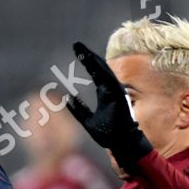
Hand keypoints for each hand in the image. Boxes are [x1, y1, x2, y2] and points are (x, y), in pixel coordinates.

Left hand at [64, 42, 152, 168]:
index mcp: (104, 93)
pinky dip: (101, 72)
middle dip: (88, 55)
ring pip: (104, 71)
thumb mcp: (87, 121)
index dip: (86, 61)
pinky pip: (109, 81)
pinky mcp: (119, 96)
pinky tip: (92, 62)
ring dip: (93, 60)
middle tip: (76, 44)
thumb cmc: (108, 134)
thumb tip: (68, 100)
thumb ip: (79, 110)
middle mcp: (111, 89)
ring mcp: (116, 91)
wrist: (120, 144)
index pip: (94, 72)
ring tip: (81, 50)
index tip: (77, 50)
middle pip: (99, 67)